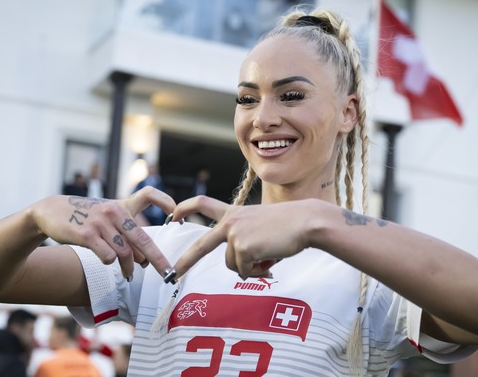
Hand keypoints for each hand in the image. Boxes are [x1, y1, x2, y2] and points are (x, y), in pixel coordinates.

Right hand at [32, 186, 176, 279]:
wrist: (51, 212)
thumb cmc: (86, 217)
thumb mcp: (108, 216)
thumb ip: (127, 233)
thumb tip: (143, 260)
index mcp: (123, 205)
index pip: (148, 194)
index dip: (165, 201)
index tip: (177, 214)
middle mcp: (114, 211)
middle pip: (142, 238)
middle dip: (157, 259)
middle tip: (167, 274)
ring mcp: (101, 222)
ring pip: (125, 252)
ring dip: (129, 267)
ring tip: (128, 275)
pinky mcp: (87, 234)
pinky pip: (107, 255)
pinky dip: (110, 262)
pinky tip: (107, 261)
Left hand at [170, 196, 311, 279]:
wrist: (306, 221)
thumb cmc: (289, 225)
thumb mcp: (261, 226)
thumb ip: (246, 241)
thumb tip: (244, 268)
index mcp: (234, 213)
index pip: (203, 203)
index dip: (185, 209)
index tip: (172, 216)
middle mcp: (230, 222)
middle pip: (201, 245)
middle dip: (186, 261)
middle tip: (173, 274)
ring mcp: (235, 235)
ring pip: (233, 265)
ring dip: (251, 267)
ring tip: (269, 256)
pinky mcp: (243, 248)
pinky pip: (246, 271)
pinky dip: (259, 271)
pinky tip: (272, 259)